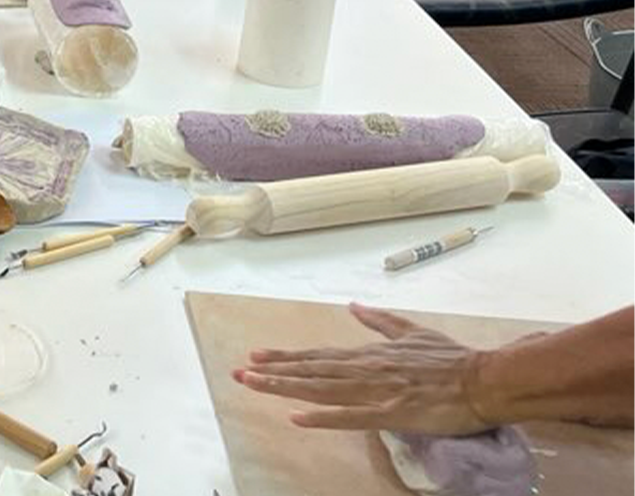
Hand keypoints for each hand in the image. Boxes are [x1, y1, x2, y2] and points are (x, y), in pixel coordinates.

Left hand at [234, 303, 490, 434]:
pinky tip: (298, 418)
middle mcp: (366, 369)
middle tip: (239, 372)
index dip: (287, 357)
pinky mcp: (391, 413)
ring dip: (285, 387)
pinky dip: (323, 416)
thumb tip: (355, 306)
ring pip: (321, 389)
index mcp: (370, 354)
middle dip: (273, 372)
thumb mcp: (413, 332)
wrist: (485, 379)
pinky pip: (351, 416)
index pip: (319, 356)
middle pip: (311, 371)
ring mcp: (377, 391)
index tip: (258, 356)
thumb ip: (381, 321)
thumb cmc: (452, 358)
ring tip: (254, 385)